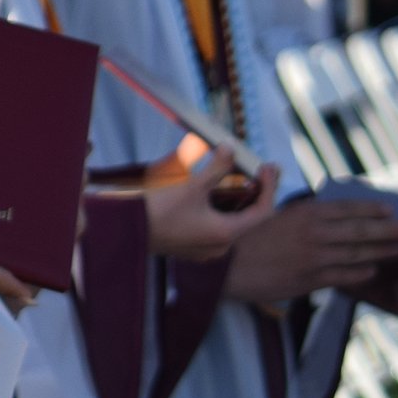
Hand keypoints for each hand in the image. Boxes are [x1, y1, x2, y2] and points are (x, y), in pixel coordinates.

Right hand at [140, 154, 283, 261]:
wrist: (127, 233)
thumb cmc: (158, 214)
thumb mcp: (191, 188)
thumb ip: (216, 168)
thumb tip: (230, 148)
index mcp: (225, 233)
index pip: (263, 211)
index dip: (270, 187)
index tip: (269, 167)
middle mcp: (220, 246)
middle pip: (250, 218)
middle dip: (255, 192)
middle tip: (257, 170)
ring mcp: (207, 249)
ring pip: (233, 223)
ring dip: (238, 201)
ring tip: (237, 179)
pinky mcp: (193, 247)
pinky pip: (217, 228)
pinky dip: (222, 211)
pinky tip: (213, 196)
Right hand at [220, 194, 397, 305]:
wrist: (225, 269)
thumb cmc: (240, 237)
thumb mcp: (259, 209)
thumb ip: (274, 190)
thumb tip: (273, 168)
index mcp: (304, 214)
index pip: (348, 208)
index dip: (372, 209)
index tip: (390, 209)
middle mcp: (315, 234)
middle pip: (362, 232)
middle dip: (391, 230)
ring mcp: (316, 259)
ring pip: (359, 254)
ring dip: (382, 251)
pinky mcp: (311, 280)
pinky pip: (345, 275)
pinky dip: (362, 272)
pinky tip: (372, 269)